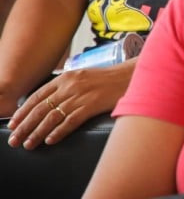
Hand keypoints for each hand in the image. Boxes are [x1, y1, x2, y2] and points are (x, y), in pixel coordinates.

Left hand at [6, 64, 132, 148]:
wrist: (133, 76)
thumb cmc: (109, 79)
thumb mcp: (84, 76)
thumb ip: (67, 86)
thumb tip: (50, 102)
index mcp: (67, 77)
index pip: (38, 96)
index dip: (23, 111)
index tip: (14, 123)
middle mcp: (71, 85)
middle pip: (41, 108)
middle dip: (25, 126)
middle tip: (15, 139)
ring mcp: (81, 95)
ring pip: (52, 117)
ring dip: (37, 133)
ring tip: (29, 144)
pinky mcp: (92, 105)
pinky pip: (70, 122)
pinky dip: (58, 132)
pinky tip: (51, 140)